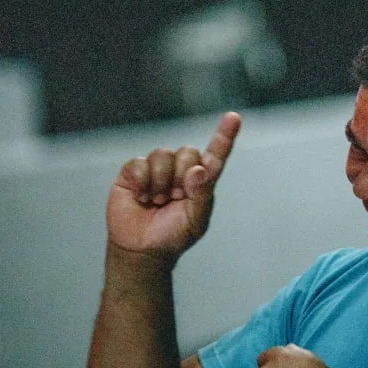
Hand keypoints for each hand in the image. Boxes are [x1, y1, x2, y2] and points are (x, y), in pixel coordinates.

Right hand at [105, 112, 240, 261]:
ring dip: (161, 181)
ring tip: (157, 200)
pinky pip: (140, 162)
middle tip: (174, 198)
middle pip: (188, 151)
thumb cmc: (173, 235)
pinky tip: (141, 197)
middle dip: (182, 176)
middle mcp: (180, 169)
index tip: (234, 117)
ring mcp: (156, 168)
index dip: (224, 136)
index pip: (215, 154)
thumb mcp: (196, 220)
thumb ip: (202, 195)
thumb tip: (198, 169)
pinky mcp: (133, 171)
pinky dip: (142, 181)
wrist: (141, 249)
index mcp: (200, 181)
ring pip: (163, 153)